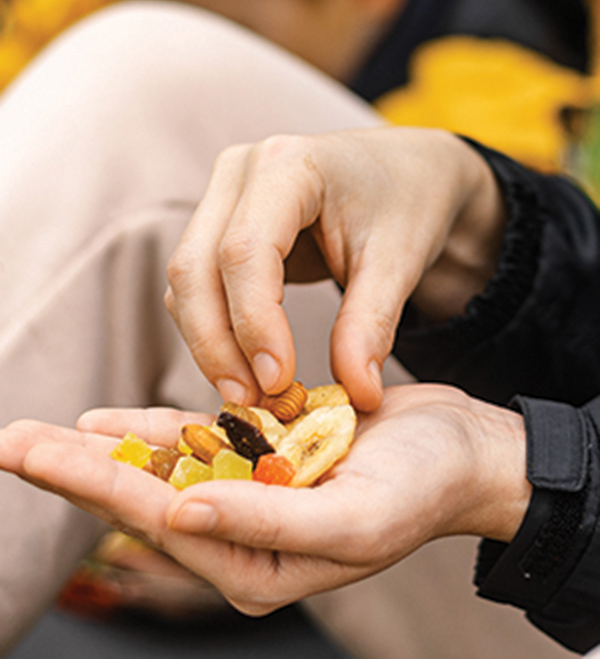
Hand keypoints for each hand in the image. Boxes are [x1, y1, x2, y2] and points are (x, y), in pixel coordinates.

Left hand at [0, 386, 529, 615]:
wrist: (459, 450)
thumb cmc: (419, 489)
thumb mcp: (349, 518)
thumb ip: (265, 522)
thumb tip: (176, 515)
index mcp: (257, 566)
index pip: (156, 522)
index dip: (89, 485)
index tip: (31, 453)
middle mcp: (244, 536)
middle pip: (142, 499)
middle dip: (74, 471)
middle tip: (12, 444)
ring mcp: (251, 493)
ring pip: (160, 470)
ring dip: (101, 451)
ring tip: (38, 437)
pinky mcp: (263, 455)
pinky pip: (197, 444)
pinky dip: (151, 432)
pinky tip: (106, 422)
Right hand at [165, 128, 505, 409]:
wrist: (408, 172)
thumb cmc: (407, 203)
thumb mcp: (399, 261)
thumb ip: (371, 325)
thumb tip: (357, 396)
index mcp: (288, 164)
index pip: (245, 250)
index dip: (253, 322)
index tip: (277, 382)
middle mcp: (240, 170)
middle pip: (195, 266)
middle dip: (216, 342)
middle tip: (252, 402)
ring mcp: (223, 194)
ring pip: (186, 280)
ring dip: (210, 342)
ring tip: (253, 395)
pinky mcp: (220, 222)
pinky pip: (198, 283)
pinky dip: (214, 329)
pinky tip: (248, 366)